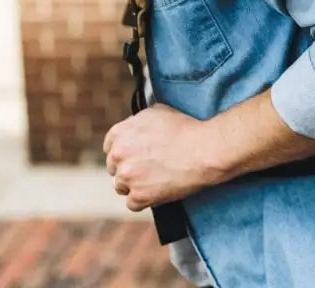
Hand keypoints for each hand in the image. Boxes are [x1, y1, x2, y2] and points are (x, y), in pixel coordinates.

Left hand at [103, 104, 219, 211]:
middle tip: (149, 166)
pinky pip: (133, 203)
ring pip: (121, 186)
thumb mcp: (157, 112)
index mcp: (121, 132)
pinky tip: (159, 188)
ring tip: (156, 177)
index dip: (124, 150)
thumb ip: (137, 122)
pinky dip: (145, 199)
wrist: (204, 149)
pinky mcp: (138, 197)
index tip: (134, 154)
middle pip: (114, 167)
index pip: (110, 146)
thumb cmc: (186, 128)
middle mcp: (119, 154)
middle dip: (128, 167)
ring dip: (135, 184)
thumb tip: (135, 129)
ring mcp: (127, 177)